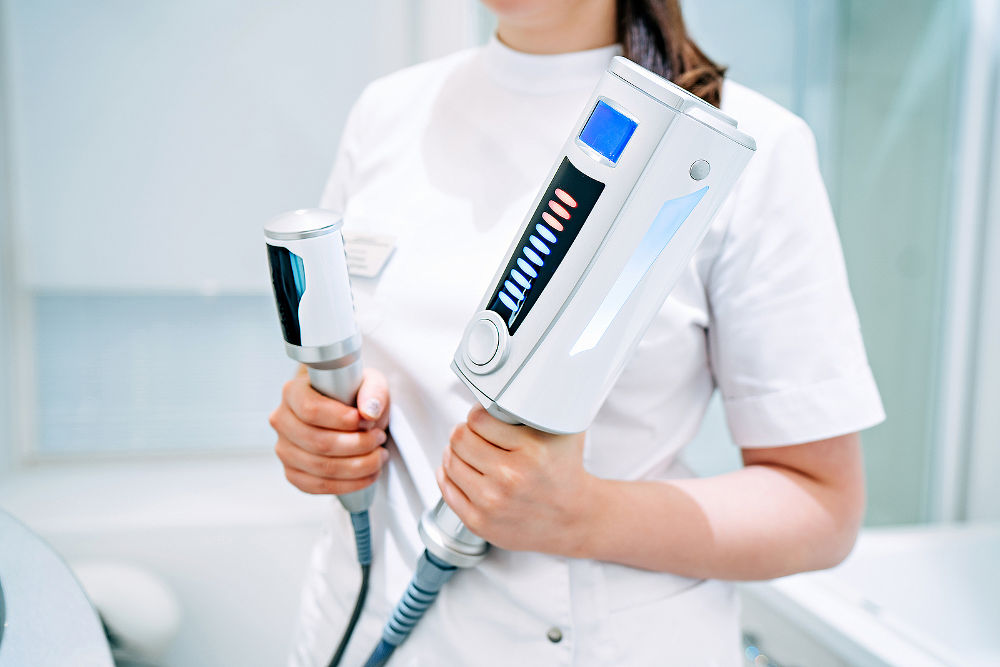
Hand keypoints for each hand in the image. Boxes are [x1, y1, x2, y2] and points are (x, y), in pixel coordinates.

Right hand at [269, 368, 389, 494]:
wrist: (350, 415)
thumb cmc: (355, 396)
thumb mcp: (371, 382)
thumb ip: (373, 391)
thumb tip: (369, 411)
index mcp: (294, 392)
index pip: (311, 410)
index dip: (341, 419)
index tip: (366, 421)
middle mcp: (282, 421)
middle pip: (318, 442)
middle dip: (357, 444)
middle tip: (379, 438)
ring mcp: (284, 450)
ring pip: (321, 468)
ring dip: (359, 465)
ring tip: (379, 455)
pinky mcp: (293, 473)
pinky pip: (319, 486)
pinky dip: (350, 484)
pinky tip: (369, 473)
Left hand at [437, 405, 595, 555]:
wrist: (572, 518)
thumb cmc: (565, 471)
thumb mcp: (564, 430)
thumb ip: (541, 404)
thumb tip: (519, 381)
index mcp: (532, 451)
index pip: (478, 419)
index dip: (479, 414)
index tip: (484, 417)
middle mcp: (510, 477)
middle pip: (459, 439)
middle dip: (464, 432)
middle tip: (474, 433)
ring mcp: (492, 502)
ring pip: (450, 461)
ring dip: (454, 451)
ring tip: (468, 450)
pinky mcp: (479, 522)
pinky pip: (447, 488)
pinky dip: (448, 474)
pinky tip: (461, 469)